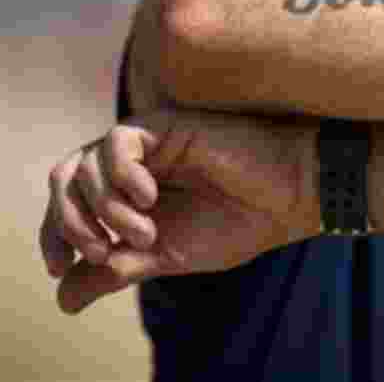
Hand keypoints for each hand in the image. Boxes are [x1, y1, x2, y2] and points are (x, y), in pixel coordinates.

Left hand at [40, 110, 318, 313]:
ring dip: (104, 207)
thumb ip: (117, 270)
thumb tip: (63, 300)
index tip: (61, 267)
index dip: (53, 235)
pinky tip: (149, 196)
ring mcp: (148, 145)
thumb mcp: (169, 257)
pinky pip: (118, 141)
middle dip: (71, 221)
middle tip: (103, 250)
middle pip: (65, 181)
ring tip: (145, 230)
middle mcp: (132, 168)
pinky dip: (122, 174)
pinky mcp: (166, 124)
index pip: (68, 207)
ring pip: (85, 164)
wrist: (289, 196)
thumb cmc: (240, 224)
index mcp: (129, 198)